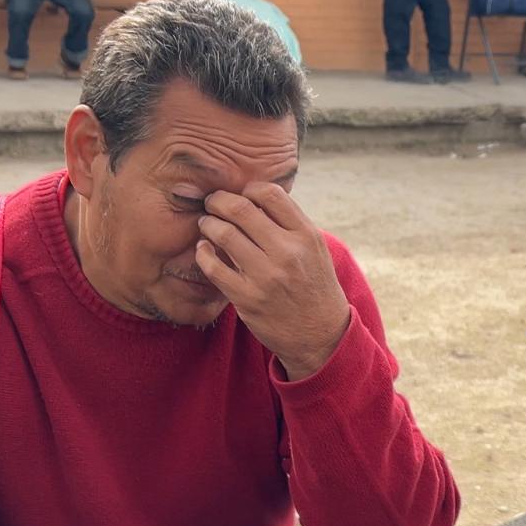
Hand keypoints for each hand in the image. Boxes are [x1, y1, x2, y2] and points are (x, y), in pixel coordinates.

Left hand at [195, 183, 351, 380]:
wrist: (321, 335)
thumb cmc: (314, 287)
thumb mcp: (315, 250)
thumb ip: (289, 224)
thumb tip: (252, 196)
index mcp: (306, 236)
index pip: (270, 193)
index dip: (248, 189)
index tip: (241, 196)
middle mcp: (287, 253)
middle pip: (240, 208)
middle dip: (219, 200)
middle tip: (212, 203)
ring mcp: (266, 276)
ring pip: (222, 233)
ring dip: (208, 224)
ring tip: (207, 224)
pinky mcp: (247, 298)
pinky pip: (213, 267)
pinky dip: (203, 252)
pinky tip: (204, 250)